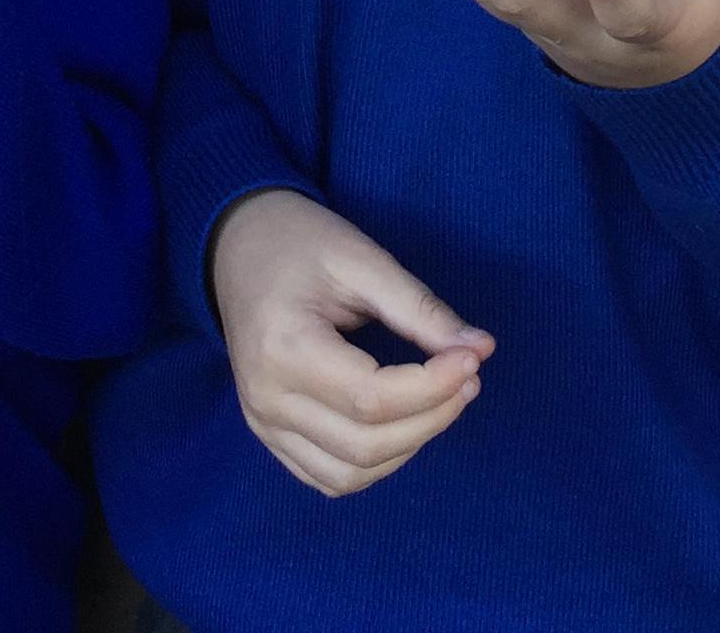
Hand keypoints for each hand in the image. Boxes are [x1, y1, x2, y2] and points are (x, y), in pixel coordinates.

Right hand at [207, 188, 492, 496]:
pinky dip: (376, 463)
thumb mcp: (361, 259)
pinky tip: (405, 423)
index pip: (370, 399)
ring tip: (443, 398)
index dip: (433, 387)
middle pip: (365, 444)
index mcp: (283, 348)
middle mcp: (266, 399)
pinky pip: (330, 476)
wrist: (238, 248)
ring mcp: (263, 424)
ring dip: (409, 446)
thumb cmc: (300, 243)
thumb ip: (419, 308)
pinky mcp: (270, 435)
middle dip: (432, 418)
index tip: (472, 358)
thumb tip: (481, 348)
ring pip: (350, 474)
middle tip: (468, 375)